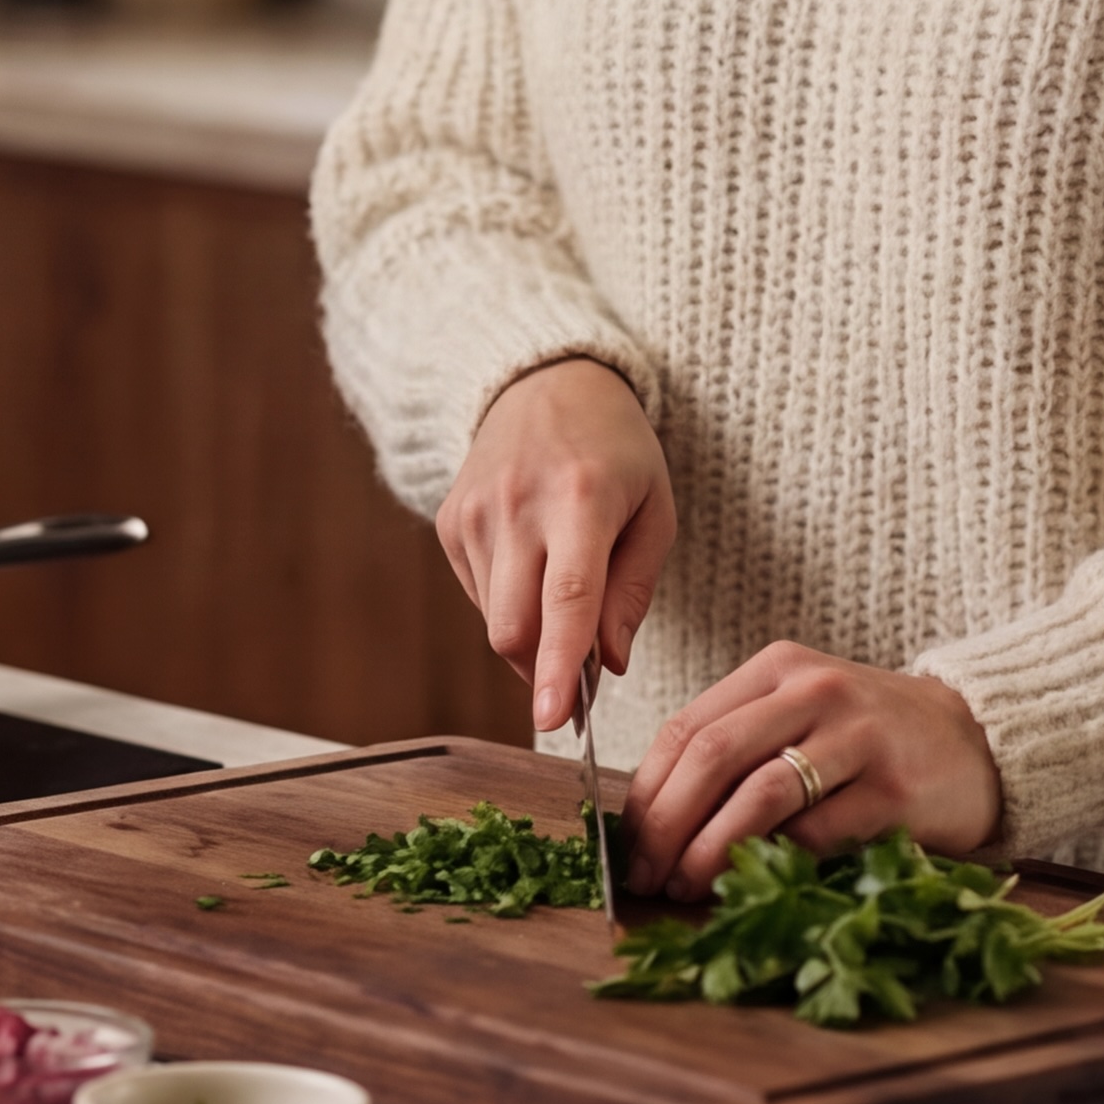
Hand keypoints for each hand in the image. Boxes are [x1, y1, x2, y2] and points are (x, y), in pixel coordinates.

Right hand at [436, 357, 674, 733]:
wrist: (546, 384)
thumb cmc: (616, 452)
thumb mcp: (655, 510)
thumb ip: (634, 591)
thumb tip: (610, 665)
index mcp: (581, 498)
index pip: (566, 599)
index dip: (560, 667)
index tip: (555, 720)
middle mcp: (518, 504)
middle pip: (514, 627)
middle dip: (546, 669)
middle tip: (585, 668)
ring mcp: (474, 511)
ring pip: (493, 622)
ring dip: (531, 636)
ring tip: (563, 589)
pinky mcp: (449, 521)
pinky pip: (478, 597)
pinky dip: (509, 604)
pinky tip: (532, 563)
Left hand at [620, 644, 1002, 897]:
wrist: (978, 738)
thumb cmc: (872, 738)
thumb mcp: (802, 715)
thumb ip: (739, 748)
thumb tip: (657, 822)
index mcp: (779, 668)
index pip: (687, 726)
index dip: (648, 791)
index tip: (628, 843)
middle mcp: (816, 691)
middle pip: (712, 755)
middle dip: (667, 824)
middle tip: (647, 874)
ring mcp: (860, 737)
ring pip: (760, 794)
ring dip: (710, 849)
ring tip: (686, 885)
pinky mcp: (897, 789)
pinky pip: (819, 832)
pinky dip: (776, 862)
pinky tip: (754, 884)